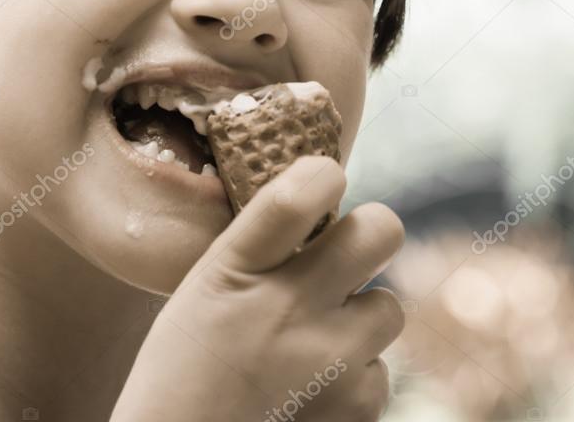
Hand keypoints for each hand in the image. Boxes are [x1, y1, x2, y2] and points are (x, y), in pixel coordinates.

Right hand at [112, 155, 404, 421]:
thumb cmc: (186, 368)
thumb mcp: (202, 290)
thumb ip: (259, 246)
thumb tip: (320, 191)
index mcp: (235, 269)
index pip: (297, 195)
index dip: (323, 174)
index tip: (323, 178)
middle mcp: (288, 308)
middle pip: (380, 231)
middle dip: (371, 233)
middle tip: (347, 253)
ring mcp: (330, 361)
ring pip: (387, 309)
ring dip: (358, 321)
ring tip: (309, 345)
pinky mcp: (357, 408)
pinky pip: (379, 372)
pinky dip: (352, 379)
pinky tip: (309, 392)